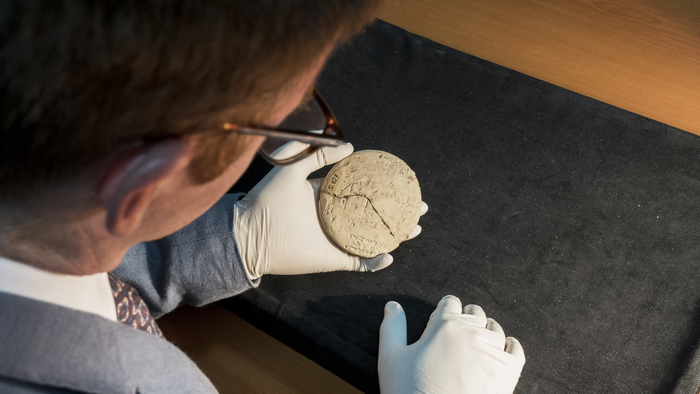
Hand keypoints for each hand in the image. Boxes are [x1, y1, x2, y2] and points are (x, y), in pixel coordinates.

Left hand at [234, 142, 427, 279]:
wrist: (249, 233)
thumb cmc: (265, 199)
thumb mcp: (290, 166)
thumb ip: (316, 154)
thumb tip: (349, 147)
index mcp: (327, 196)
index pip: (361, 189)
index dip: (381, 184)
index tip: (400, 179)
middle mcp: (335, 217)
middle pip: (374, 213)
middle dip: (398, 209)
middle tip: (419, 203)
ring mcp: (336, 238)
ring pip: (374, 236)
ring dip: (396, 234)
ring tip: (415, 227)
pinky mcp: (332, 259)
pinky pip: (360, 262)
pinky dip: (375, 262)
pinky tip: (390, 254)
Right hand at [379, 296, 524, 393]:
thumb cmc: (410, 391)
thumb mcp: (391, 357)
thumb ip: (392, 327)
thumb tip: (393, 305)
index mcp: (444, 325)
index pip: (450, 303)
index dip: (444, 310)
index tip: (441, 320)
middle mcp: (472, 332)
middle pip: (474, 312)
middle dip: (465, 318)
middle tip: (456, 334)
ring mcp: (493, 351)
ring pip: (494, 328)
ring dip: (485, 330)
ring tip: (475, 343)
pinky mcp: (508, 371)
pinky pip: (516, 350)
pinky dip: (510, 346)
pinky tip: (503, 349)